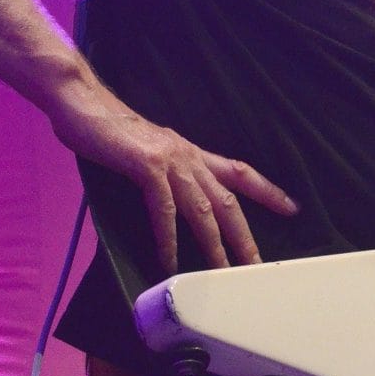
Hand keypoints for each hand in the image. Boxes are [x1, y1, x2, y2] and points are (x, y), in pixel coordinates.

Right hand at [50, 80, 297, 274]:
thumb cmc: (110, 131)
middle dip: (245, 235)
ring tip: (222, 274)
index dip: (267, 190)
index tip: (292, 208)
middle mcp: (188, 156)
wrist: (82, 102)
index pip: (239, 171)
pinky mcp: (147, 166)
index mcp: (191, 153)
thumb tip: (173, 201)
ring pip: (203, 209)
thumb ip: (165, 174)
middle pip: (228, 200)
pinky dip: (169, 238)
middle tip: (259, 265)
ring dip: (214, 245)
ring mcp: (170, 160)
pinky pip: (164, 209)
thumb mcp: (149, 153)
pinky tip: (170, 261)